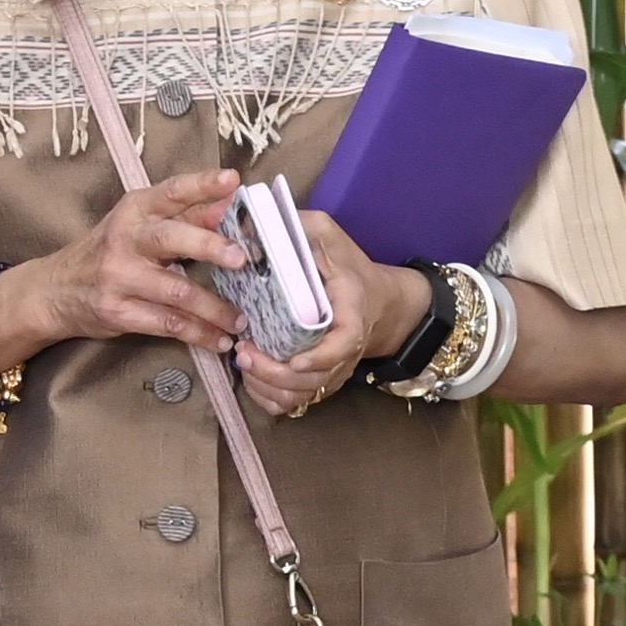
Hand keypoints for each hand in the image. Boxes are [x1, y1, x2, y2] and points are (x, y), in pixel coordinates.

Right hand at [1, 169, 248, 356]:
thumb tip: (231, 201)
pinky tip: (219, 338)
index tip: (233, 180)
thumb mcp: (140, 224)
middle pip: (171, 239)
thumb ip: (185, 215)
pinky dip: (197, 333)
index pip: (172, 192)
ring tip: (241, 318)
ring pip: (175, 291)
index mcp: (135, 210)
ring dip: (214, 308)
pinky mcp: (118, 312)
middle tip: (242, 259)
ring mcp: (119, 277)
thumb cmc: (110, 251)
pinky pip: (166, 324)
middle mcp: (125, 239)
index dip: (202, 184)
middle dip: (209, 246)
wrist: (53, 290)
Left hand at [236, 211, 430, 417]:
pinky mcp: (322, 383)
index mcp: (353, 315)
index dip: (320, 358)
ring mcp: (334, 372)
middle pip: (312, 380)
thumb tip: (254, 220)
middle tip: (244, 352)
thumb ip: (300, 226)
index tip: (295, 361)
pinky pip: (294, 405)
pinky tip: (253, 380)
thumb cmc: (350, 269)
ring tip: (244, 361)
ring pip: (299, 396)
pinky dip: (270, 399)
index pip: (344, 345)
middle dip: (273, 373)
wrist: (381, 304)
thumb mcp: (330, 237)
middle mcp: (346, 352)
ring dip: (266, 386)